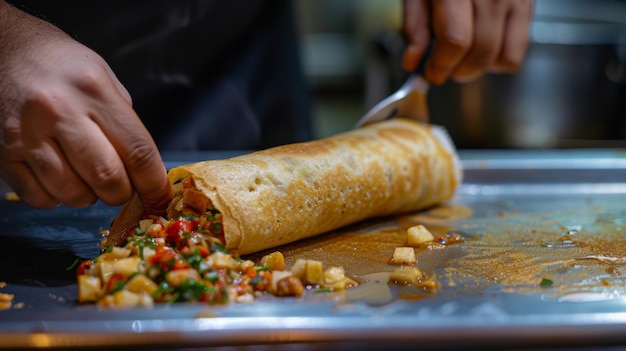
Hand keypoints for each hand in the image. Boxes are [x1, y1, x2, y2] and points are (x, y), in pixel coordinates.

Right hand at [0, 2, 170, 212]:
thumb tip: (146, 172)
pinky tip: (59, 177)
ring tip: (87, 177)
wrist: (3, 49)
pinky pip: (40, 198)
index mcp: (94, 91)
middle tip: (122, 188)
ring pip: (73, 193)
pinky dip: (57, 198)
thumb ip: (125, 124)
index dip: (154, 182)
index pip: (137, 151)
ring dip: (90, 196)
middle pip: (107, 178)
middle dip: (122, 193)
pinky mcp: (3, 153)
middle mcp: (59, 111)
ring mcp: (26, 134)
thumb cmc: (63, 68)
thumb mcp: (105, 81)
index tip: (159, 194)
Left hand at [402, 0, 533, 84]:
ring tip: (462, 58)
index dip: (441, 65)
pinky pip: (518, 50)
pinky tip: (482, 48)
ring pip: (501, 56)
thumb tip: (414, 62)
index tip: (430, 73)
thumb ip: (415, 26)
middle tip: (443, 69)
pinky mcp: (527, 5)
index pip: (455, 40)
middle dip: (457, 71)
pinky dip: (498, 60)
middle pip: (480, 52)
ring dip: (477, 68)